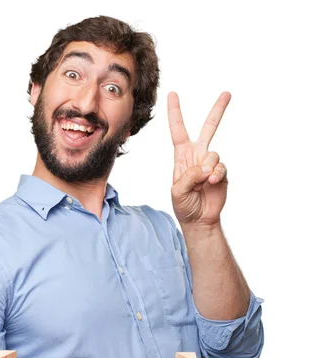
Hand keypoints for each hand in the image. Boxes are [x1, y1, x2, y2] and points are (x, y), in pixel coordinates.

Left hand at [168, 91, 230, 227]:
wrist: (199, 220)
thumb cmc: (184, 205)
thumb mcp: (177, 191)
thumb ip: (188, 176)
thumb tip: (206, 167)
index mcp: (182, 156)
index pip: (178, 130)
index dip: (175, 112)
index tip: (173, 94)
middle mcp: (198, 155)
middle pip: (209, 128)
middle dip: (218, 110)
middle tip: (227, 93)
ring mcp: (211, 163)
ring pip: (213, 154)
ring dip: (207, 168)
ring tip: (203, 182)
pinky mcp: (222, 172)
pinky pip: (221, 167)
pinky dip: (217, 175)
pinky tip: (212, 183)